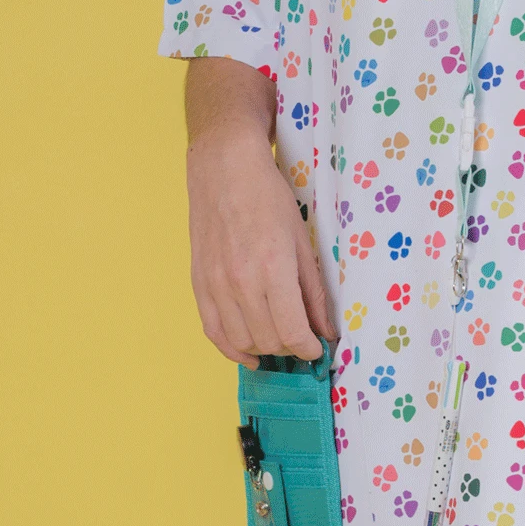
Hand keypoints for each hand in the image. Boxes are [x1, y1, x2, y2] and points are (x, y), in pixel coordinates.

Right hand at [186, 126, 334, 367]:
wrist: (224, 171)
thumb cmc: (269, 199)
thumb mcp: (302, 242)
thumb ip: (314, 291)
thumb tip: (326, 329)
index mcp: (272, 270)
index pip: (292, 331)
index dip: (310, 349)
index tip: (319, 349)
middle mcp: (241, 283)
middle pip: (269, 340)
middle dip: (292, 349)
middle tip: (305, 340)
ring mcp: (215, 286)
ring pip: (242, 341)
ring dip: (266, 349)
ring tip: (282, 343)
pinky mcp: (199, 284)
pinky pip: (213, 332)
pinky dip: (232, 349)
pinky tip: (250, 354)